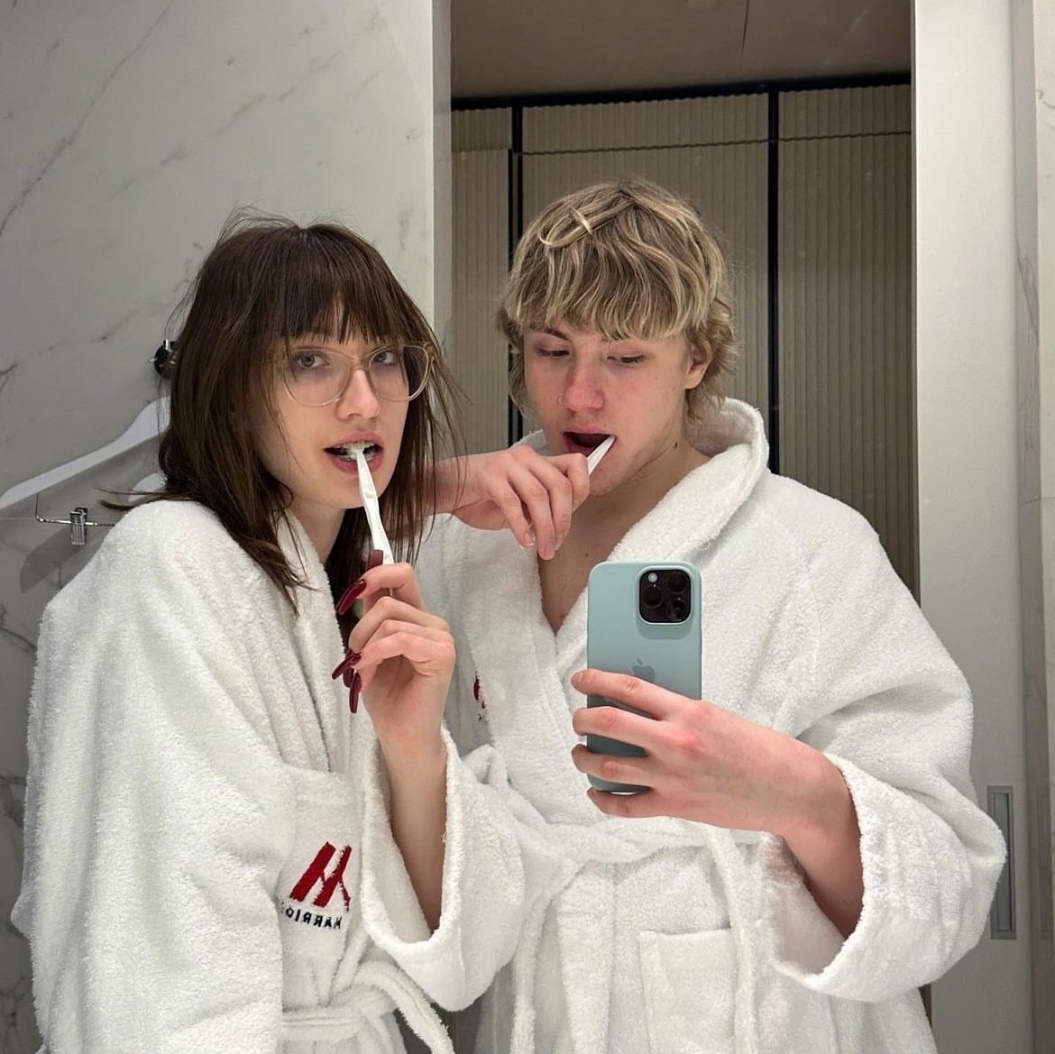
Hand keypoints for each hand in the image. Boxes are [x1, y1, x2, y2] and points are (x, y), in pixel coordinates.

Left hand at [345, 561, 450, 929]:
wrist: (401, 737)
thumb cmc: (386, 696)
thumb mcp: (370, 646)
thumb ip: (371, 610)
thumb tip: (369, 562)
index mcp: (418, 616)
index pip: (402, 573)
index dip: (375, 573)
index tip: (351, 593)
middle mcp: (434, 622)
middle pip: (387, 599)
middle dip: (359, 626)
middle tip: (353, 655)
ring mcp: (441, 637)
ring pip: (389, 618)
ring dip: (364, 645)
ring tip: (361, 671)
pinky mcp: (440, 654)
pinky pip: (398, 638)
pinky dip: (374, 653)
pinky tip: (367, 672)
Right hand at [433, 448, 589, 558]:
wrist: (449, 488)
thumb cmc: (484, 496)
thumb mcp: (522, 499)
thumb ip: (543, 504)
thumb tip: (563, 524)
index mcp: (539, 461)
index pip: (576, 466)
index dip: (581, 493)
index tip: (570, 519)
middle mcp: (527, 457)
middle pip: (560, 485)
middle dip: (563, 520)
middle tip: (556, 544)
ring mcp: (508, 464)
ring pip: (538, 496)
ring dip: (545, 528)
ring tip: (542, 548)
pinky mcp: (489, 476)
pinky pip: (512, 502)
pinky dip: (521, 526)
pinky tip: (523, 540)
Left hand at [570, 668, 822, 831]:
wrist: (788, 788)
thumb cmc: (755, 748)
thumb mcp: (714, 714)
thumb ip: (675, 710)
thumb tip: (633, 704)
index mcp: (687, 711)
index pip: (628, 688)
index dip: (596, 680)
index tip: (581, 678)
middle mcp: (675, 742)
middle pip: (608, 725)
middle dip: (583, 719)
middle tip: (579, 718)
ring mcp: (672, 777)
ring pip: (607, 766)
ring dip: (584, 758)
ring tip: (582, 752)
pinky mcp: (675, 806)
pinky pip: (625, 805)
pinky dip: (603, 799)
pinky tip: (596, 791)